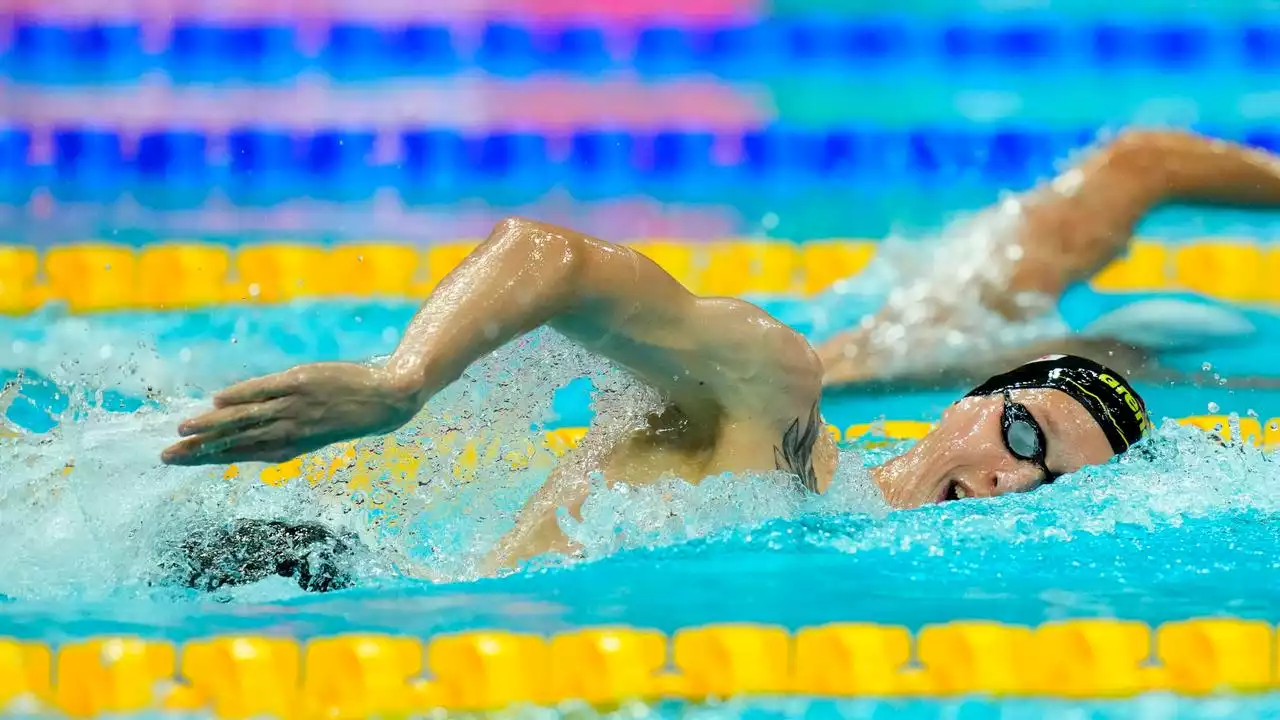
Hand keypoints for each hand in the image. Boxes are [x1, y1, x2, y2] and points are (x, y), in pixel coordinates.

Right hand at [160, 362, 420, 466]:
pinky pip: (265, 391)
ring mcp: (294, 408)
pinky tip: (217, 400)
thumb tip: (246, 439)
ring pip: (246, 420)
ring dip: (213, 425)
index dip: (208, 460)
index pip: (240, 456)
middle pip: (236, 442)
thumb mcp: (314, 434)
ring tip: (184, 431)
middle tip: (166, 456)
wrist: (386, 400)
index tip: (178, 462)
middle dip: (200, 450)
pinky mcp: (301, 384)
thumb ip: (280, 436)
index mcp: (290, 448)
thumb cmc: (347, 415)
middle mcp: (288, 431)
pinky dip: (242, 395)